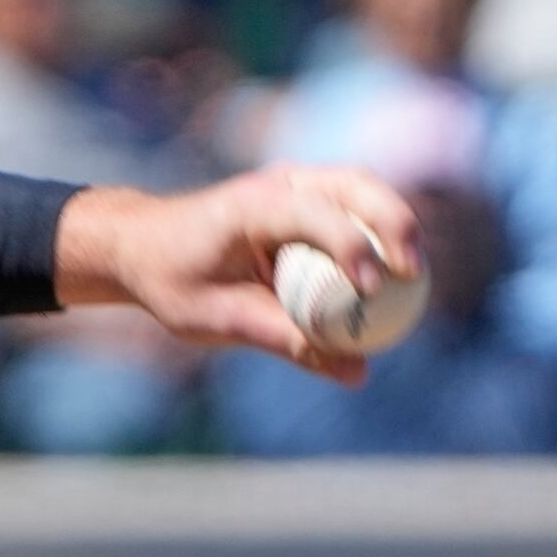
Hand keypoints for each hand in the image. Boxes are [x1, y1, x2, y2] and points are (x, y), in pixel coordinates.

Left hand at [56, 165, 422, 384]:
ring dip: (397, 223)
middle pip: (356, 186)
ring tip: (415, 272)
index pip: (315, 216)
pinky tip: (396, 270)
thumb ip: (287, 342)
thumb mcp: (217, 319)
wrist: (142, 244)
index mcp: (250, 206)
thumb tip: (358, 373)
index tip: (374, 291)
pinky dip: (381, 230)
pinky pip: (356, 206)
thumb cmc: (173, 280)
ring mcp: (295, 183)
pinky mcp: (307, 196)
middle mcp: (277, 184)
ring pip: (364, 188)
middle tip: (414, 274)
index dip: (352, 248)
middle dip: (396, 224)